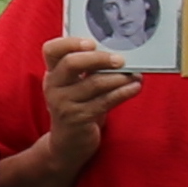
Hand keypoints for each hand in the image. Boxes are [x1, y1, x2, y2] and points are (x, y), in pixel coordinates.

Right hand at [35, 36, 131, 152]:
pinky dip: (123, 93)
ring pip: (94, 83)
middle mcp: (53, 86)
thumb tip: (118, 52)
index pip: (51, 50)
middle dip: (99, 58)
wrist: (68, 143)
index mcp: (52, 73)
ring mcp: (63, 103)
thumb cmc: (77, 107)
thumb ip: (86, 69)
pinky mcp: (78, 118)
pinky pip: (104, 102)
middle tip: (121, 60)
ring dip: (118, 78)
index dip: (70, 43)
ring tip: (135, 75)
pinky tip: (135, 88)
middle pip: (72, 63)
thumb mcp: (73, 86)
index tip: (92, 43)